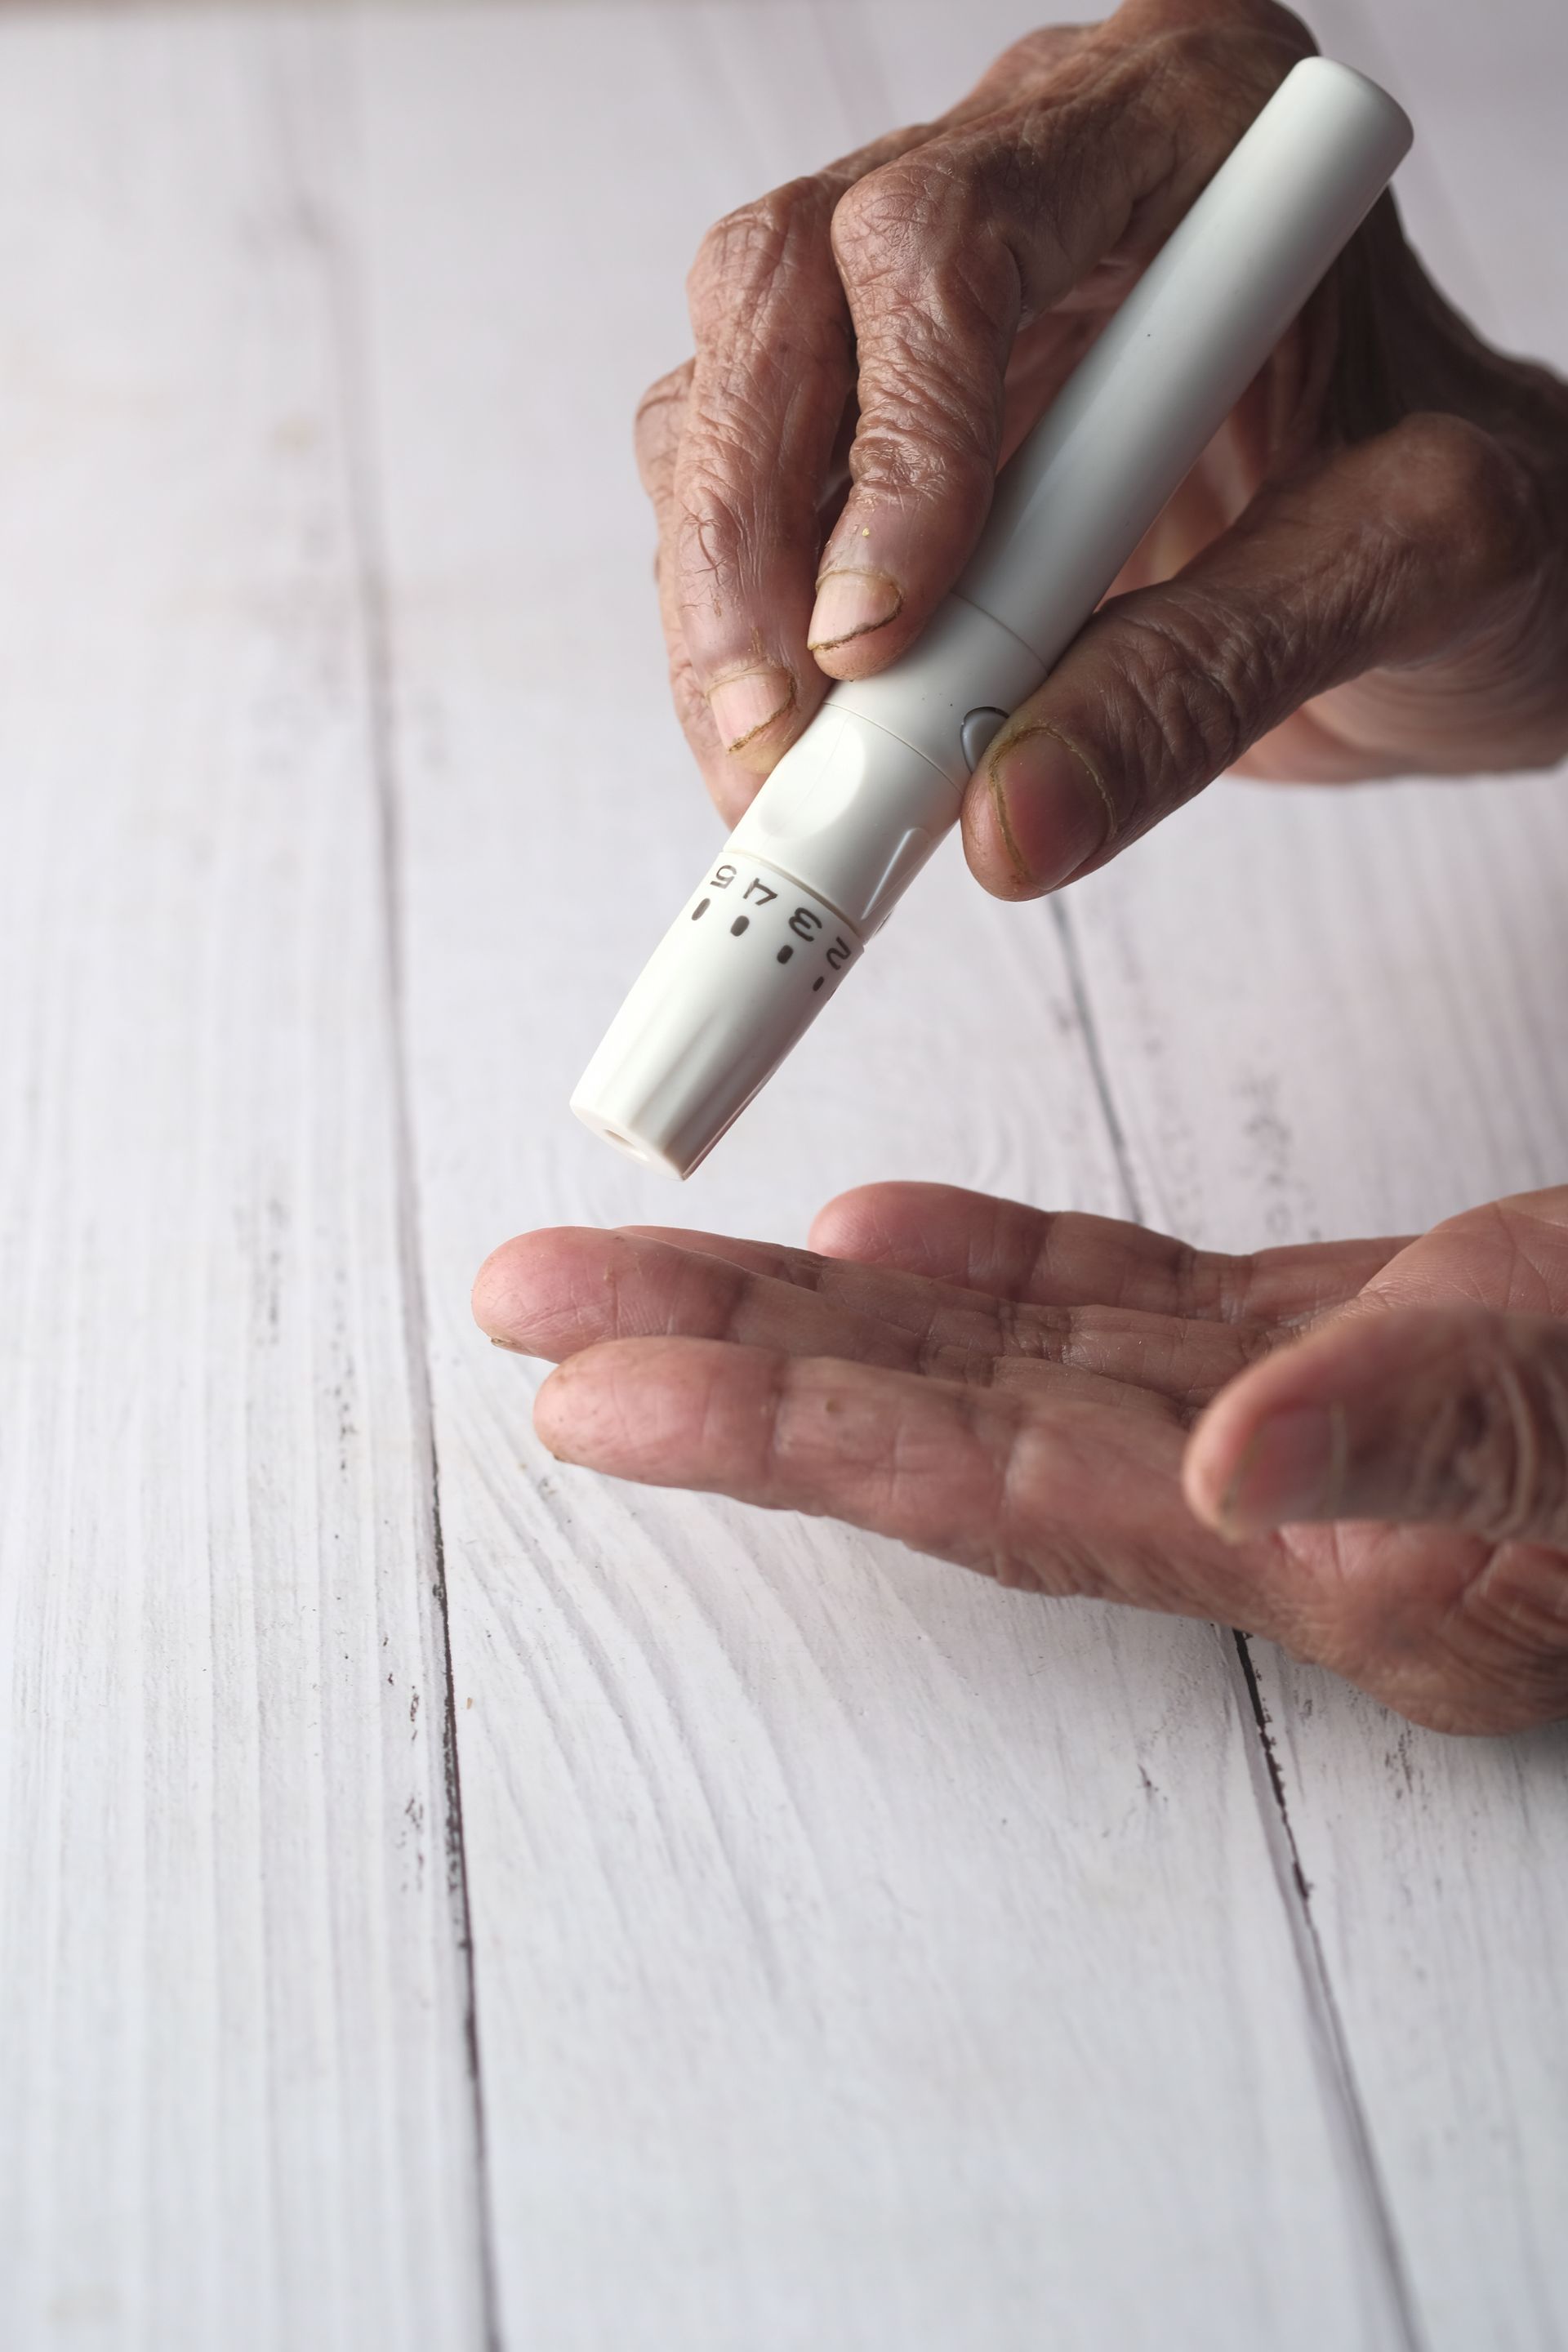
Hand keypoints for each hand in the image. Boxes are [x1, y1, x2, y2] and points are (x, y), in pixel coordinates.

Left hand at [474, 1182, 1567, 1734]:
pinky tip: (888, 1240)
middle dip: (731, 1363)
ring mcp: (1295, 1428)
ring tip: (644, 1278)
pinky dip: (1003, 1271)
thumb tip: (1250, 1467)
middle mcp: (1275, 1500)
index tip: (594, 1392)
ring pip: (1012, 1360)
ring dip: (822, 1314)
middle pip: (951, 1426)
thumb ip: (1442, 1439)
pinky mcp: (1339, 1355)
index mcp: (1328, 1536)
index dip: (790, 1432)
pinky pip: (1128, 1314)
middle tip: (533, 1311)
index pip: (997, 1485)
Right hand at [637, 0, 1567, 892]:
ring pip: (722, 398)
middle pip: (783, 291)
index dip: (894, 439)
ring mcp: (926, 299)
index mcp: (1186, 125)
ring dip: (722, 612)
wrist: (1458, 583)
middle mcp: (1027, 171)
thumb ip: (1215, 681)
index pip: (953, 237)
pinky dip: (735, 647)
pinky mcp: (869, 421)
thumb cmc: (1473, 527)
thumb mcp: (1411, 578)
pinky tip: (798, 752)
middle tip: (780, 738)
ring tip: (787, 783)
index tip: (884, 637)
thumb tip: (1006, 821)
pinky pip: (734, 506)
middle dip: (752, 538)